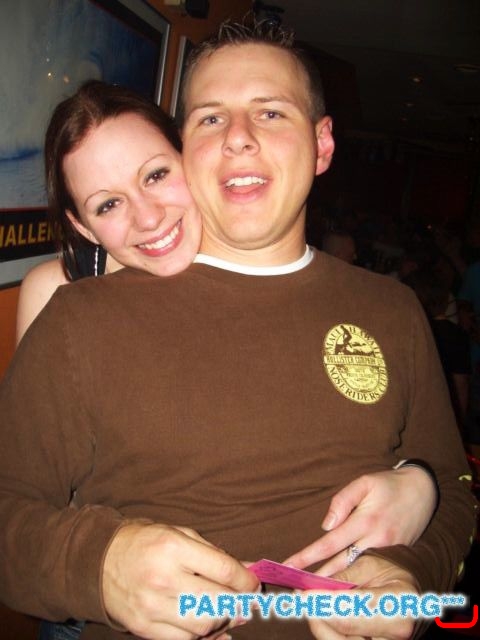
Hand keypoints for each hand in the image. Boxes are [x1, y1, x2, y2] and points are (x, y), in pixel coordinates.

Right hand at [102, 523, 258, 639]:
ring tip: (226, 611)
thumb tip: (248, 571)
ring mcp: (153, 606)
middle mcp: (164, 578)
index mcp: (174, 548)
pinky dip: (202, 637)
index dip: (246, 581)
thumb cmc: (145, 543)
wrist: (100, 561)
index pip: (224, 570)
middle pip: (217, 602)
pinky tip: (210, 628)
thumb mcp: (180, 534)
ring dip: (223, 622)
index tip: (254, 585)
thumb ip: (214, 553)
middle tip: (246, 602)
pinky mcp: (144, 628)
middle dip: (239, 604)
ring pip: (203, 626)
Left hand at [285, 467, 436, 574]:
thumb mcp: (363, 483)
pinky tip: (341, 586)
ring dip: (335, 583)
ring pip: (357, 572)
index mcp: (365, 521)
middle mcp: (376, 540)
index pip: (330, 544)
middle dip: (318, 579)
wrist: (424, 490)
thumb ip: (342, 501)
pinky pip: (372, 570)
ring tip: (313, 592)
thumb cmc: (389, 484)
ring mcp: (388, 551)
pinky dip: (356, 579)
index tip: (290, 565)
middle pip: (341, 565)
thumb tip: (326, 525)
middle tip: (297, 588)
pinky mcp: (397, 556)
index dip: (308, 556)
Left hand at [308, 555, 418, 639]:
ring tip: (309, 606)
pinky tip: (321, 616)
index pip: (353, 610)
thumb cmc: (393, 572)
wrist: (413, 592)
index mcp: (399, 606)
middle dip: (319, 619)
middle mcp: (395, 634)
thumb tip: (314, 586)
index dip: (324, 603)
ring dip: (321, 627)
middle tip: (302, 600)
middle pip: (345, 636)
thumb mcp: (371, 564)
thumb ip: (344, 576)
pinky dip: (330, 631)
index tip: (305, 593)